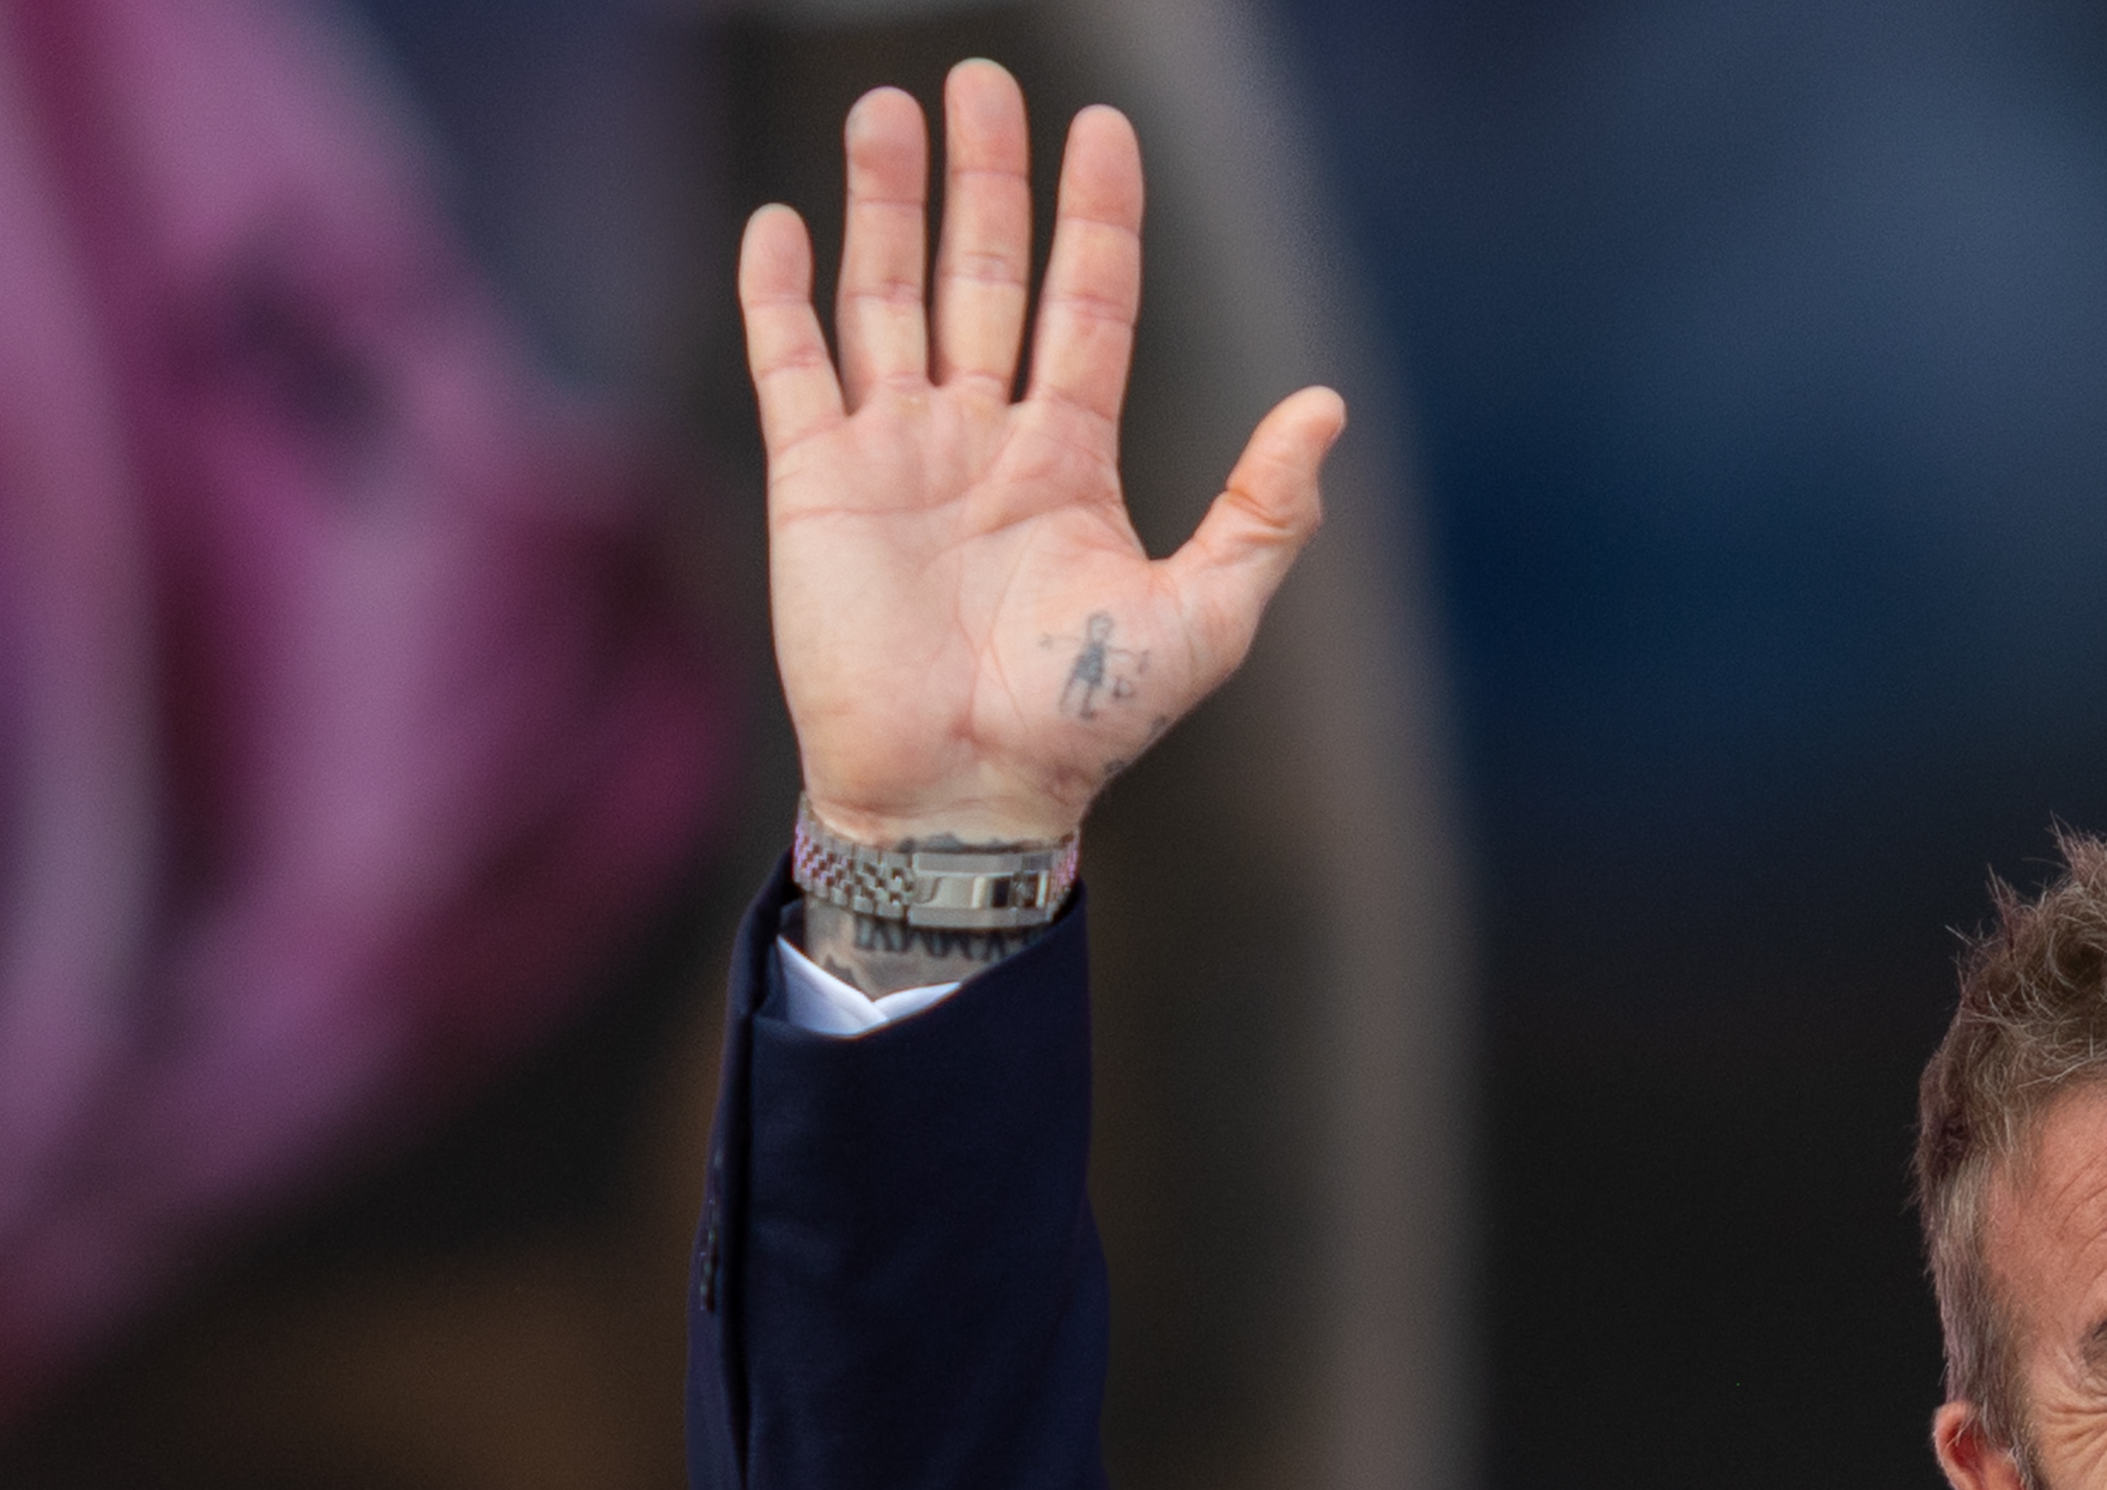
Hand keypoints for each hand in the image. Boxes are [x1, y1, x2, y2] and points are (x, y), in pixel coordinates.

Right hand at [739, 61, 1340, 849]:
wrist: (967, 792)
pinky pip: (791, 366)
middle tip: (981, 80)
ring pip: (888, 296)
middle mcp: (980, 439)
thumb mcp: (1204, 618)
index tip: (1103, 127)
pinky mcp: (815, 483)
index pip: (1087, 303)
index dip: (1095, 217)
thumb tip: (1325, 407)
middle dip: (984, 178)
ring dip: (886, 203)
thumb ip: (1263, 513)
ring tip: (891, 110)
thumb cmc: (1083, 720)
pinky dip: (781, 295)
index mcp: (1070, 459)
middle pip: (983, 275)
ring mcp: (893, 455)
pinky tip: (782, 223)